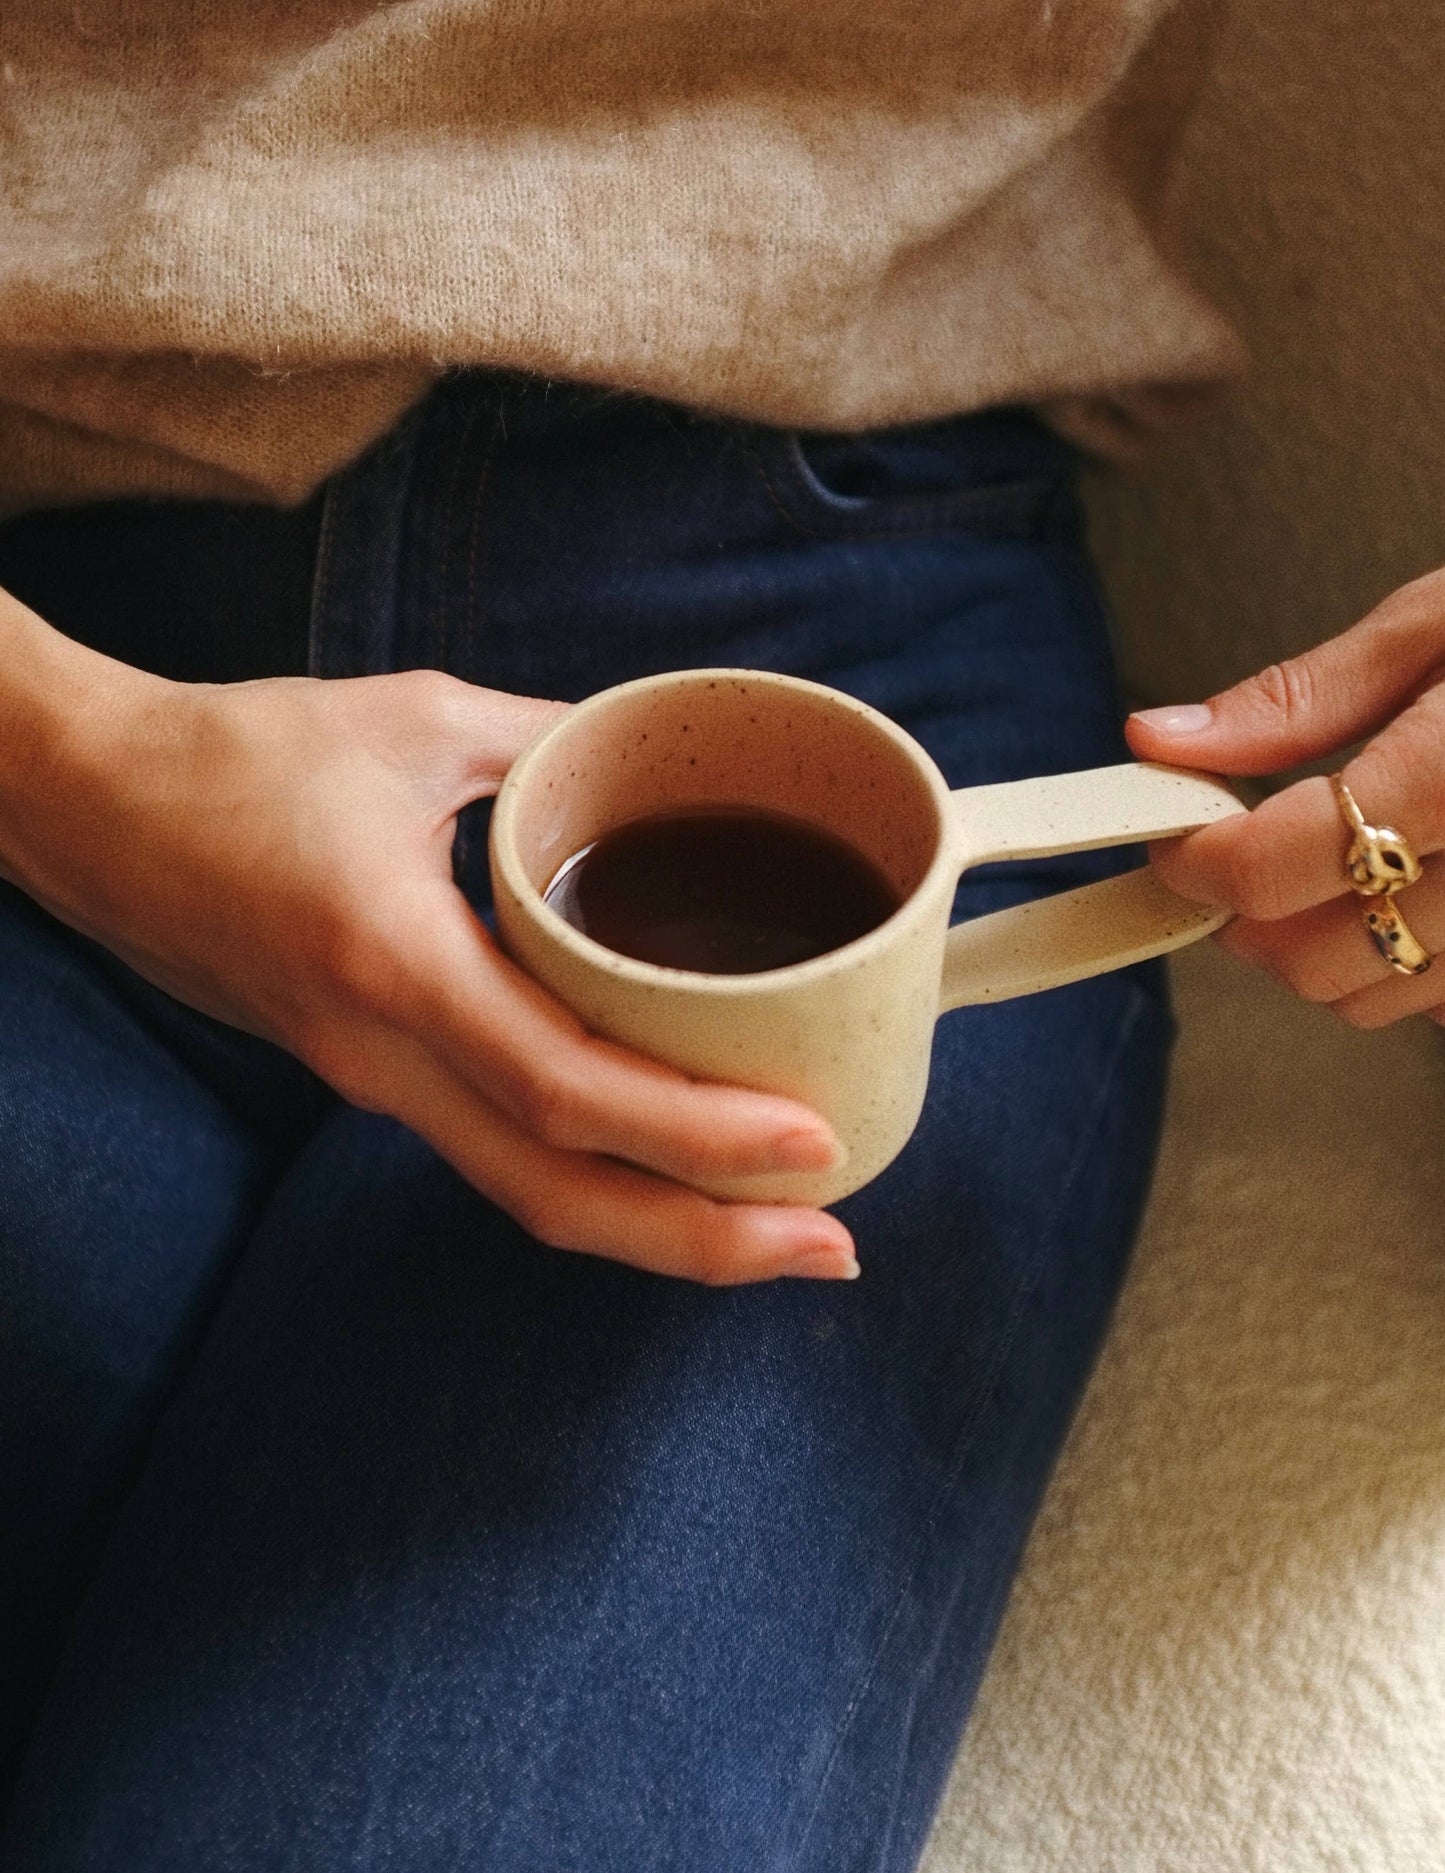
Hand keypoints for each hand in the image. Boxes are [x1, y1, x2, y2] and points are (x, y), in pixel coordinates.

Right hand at [0, 591, 854, 1282]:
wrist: (80, 807)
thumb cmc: (232, 756)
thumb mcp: (417, 718)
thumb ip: (558, 740)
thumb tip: (672, 752)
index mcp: (394, 963)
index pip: (567, 1087)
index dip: (698, 1132)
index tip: (814, 1141)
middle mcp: (380, 1056)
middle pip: (557, 1197)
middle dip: (704, 1243)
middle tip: (834, 1247)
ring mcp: (366, 1082)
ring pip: (526, 1194)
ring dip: (658, 1227)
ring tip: (777, 1227)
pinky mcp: (363, 1077)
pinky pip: (494, 1154)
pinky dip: (594, 1176)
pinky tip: (666, 1160)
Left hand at [1125, 568, 1444, 1028]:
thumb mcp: (1443, 622)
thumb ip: (1302, 699)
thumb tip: (1161, 739)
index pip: (1293, 860)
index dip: (1203, 862)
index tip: (1174, 838)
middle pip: (1325, 960)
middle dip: (1254, 919)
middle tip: (1243, 854)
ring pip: (1383, 1003)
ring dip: (1323, 952)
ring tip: (1335, 868)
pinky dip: (1406, 969)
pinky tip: (1420, 893)